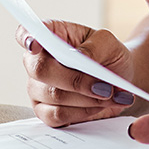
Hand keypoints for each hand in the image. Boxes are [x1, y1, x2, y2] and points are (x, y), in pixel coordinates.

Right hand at [18, 19, 135, 126]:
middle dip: (76, 79)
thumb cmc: (110, 57)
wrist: (122, 80)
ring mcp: (38, 88)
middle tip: (104, 86)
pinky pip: (57, 116)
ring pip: (54, 95)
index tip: (35, 44)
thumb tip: (79, 57)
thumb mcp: (110, 43)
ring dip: (87, 98)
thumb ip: (95, 47)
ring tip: (109, 94)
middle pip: (40, 70)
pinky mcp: (45, 112)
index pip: (26, 33)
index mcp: (51, 36)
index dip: (26, 37)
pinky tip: (100, 105)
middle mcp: (38, 62)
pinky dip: (84, 112)